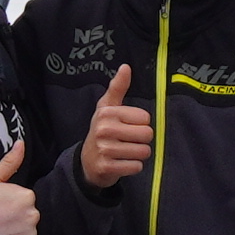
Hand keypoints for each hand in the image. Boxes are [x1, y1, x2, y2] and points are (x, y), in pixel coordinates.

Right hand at [77, 66, 151, 189]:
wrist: (87, 162)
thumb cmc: (103, 130)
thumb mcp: (107, 107)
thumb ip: (118, 87)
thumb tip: (126, 67)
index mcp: (107, 112)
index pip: (145, 117)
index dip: (140, 123)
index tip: (127, 126)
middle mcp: (104, 129)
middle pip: (147, 134)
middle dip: (142, 140)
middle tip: (128, 141)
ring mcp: (104, 150)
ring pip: (143, 152)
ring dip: (138, 154)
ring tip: (125, 152)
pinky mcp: (107, 167)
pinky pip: (136, 167)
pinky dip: (133, 167)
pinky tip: (122, 163)